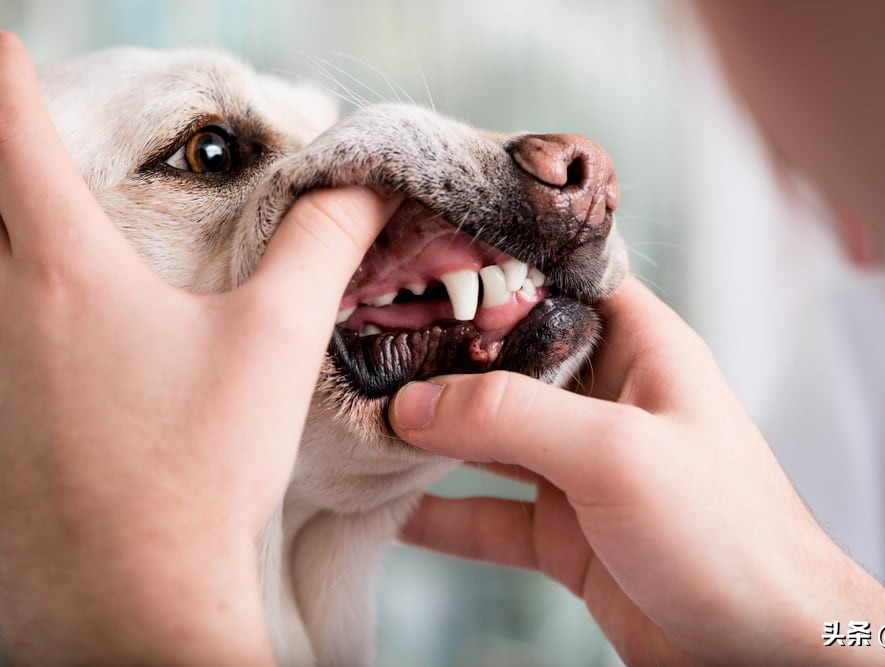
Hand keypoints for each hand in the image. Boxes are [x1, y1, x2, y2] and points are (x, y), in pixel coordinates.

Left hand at [0, 33, 399, 665]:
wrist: (137, 594)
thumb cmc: (204, 466)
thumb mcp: (276, 341)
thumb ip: (322, 244)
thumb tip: (366, 183)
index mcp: (67, 271)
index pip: (9, 131)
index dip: (3, 74)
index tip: (4, 47)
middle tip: (14, 137)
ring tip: (25, 226)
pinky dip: (1, 305)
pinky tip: (37, 346)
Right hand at [390, 276, 884, 665]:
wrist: (765, 650)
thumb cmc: (728, 535)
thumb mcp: (617, 453)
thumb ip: (512, 417)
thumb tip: (413, 403)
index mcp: (641, 350)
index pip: (561, 282)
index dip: (497, 267)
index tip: (422, 259)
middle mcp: (609, 400)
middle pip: (511, 361)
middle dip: (443, 356)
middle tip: (367, 344)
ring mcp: (584, 469)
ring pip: (491, 438)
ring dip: (432, 436)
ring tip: (363, 422)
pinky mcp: (567, 532)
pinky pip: (489, 514)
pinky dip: (441, 514)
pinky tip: (390, 510)